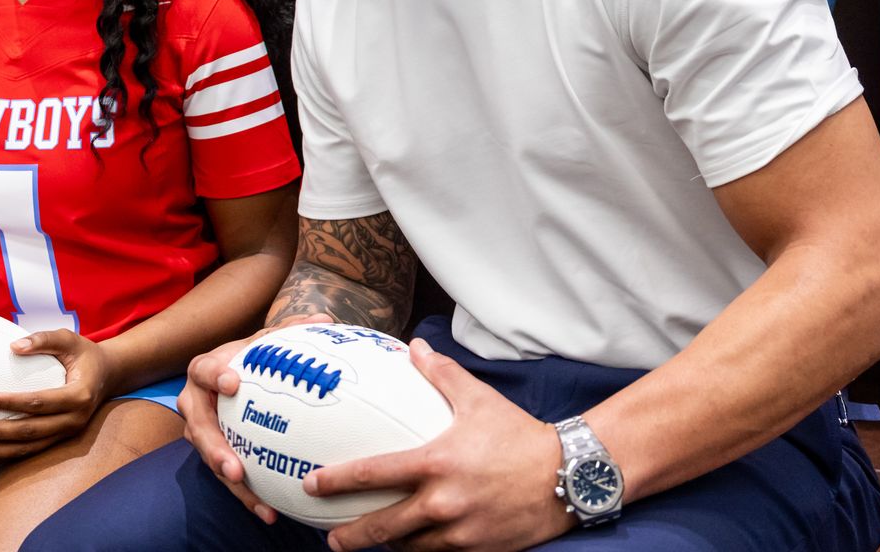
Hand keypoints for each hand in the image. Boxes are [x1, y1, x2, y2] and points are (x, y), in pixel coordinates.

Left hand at [0, 328, 113, 464]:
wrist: (108, 376)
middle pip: (30, 431)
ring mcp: (67, 434)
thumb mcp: (69, 339)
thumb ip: (44, 339)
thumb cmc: (84, 355)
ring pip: (28, 448)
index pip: (40, 402)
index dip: (12, 402)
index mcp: (78, 396)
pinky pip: (30, 452)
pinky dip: (5, 458)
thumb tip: (13, 346)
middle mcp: (74, 420)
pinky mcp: (59, 440)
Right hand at [177, 315, 333, 523]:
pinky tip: (268, 512)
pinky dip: (245, 495)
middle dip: (215, 449)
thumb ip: (291, 331)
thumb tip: (325, 320)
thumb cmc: (251, 358)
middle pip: (199, 428)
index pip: (205, 370)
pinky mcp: (214, 454)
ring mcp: (201, 432)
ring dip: (229, 480)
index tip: (233, 384)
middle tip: (234, 467)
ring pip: (210, 458)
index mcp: (205, 369)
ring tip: (251, 496)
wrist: (233, 378)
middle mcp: (195, 402)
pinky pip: (225, 477)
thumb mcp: (266, 342)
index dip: (216, 377)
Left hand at [311, 337, 575, 551]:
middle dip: (352, 537)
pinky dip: (423, 550)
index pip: (373, 474)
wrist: (567, 477)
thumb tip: (415, 346)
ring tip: (374, 541)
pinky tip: (414, 545)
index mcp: (436, 463)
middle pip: (383, 528)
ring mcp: (459, 532)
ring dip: (391, 545)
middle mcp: (442, 503)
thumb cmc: (519, 435)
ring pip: (410, 547)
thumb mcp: (479, 399)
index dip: (337, 481)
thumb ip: (441, 374)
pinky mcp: (477, 551)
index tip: (312, 484)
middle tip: (331, 539)